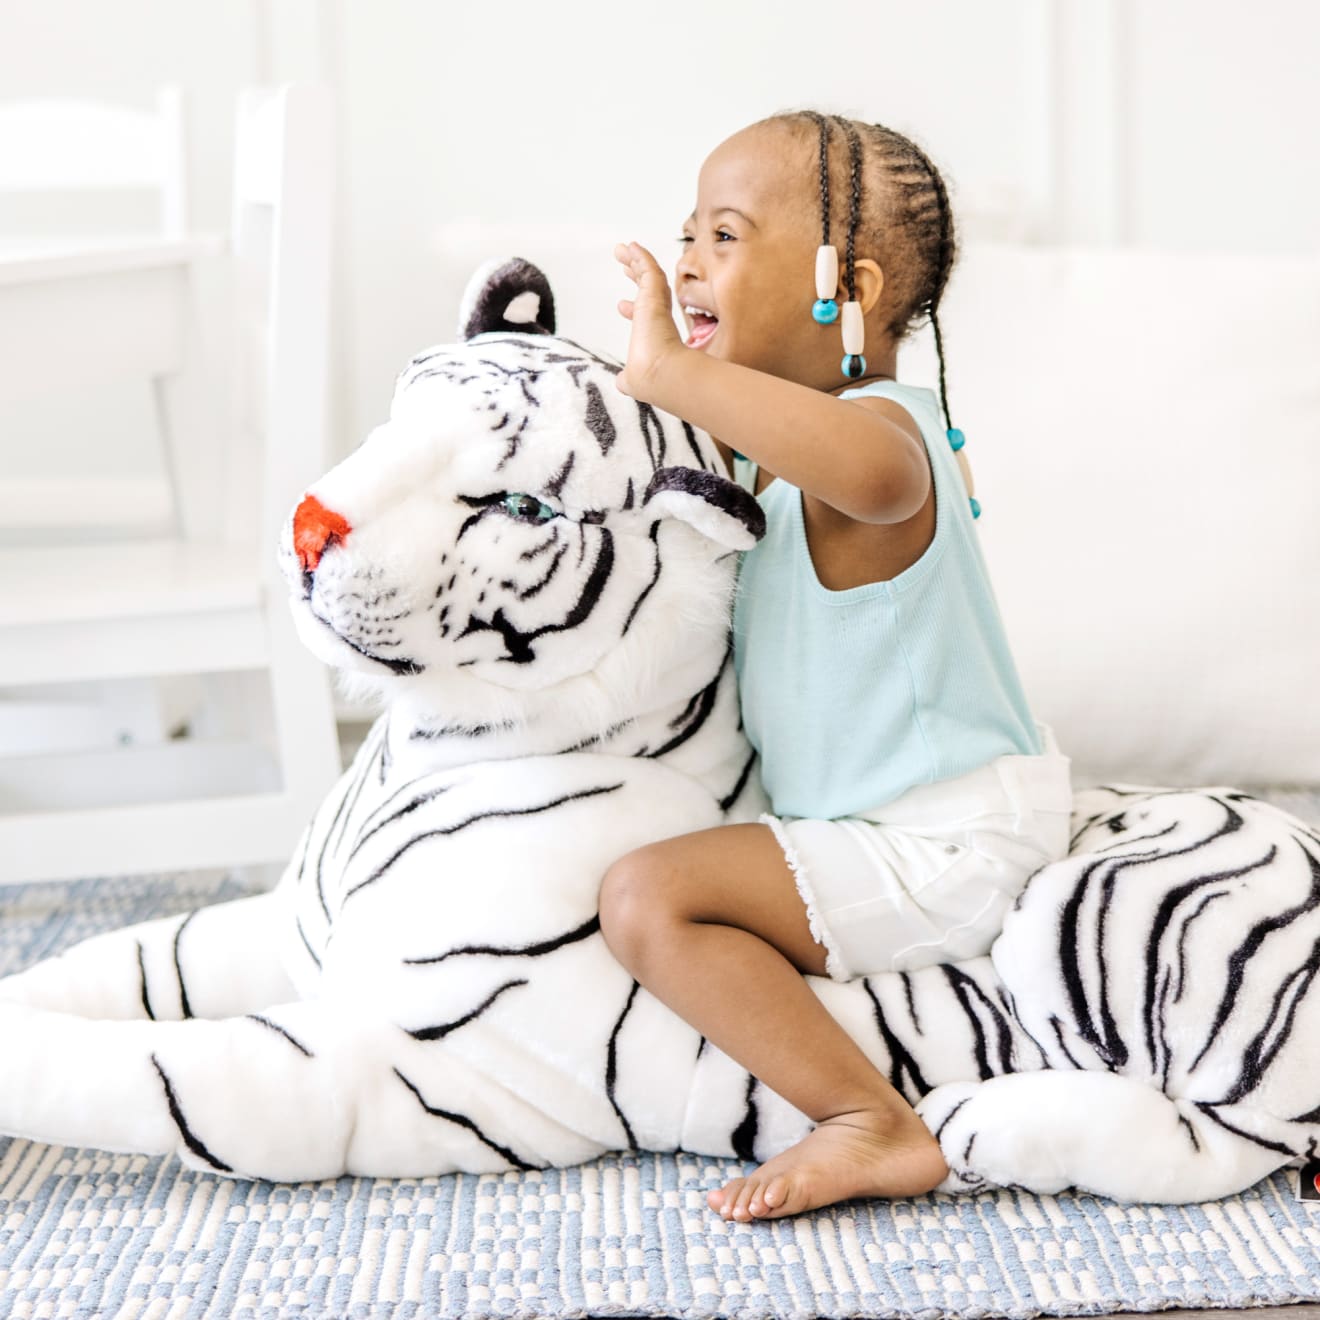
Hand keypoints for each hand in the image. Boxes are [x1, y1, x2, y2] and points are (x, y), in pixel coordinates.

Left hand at [614, 241, 684, 401]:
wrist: (658, 375)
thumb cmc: (648, 380)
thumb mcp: (634, 380)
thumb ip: (628, 379)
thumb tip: (621, 382)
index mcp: (656, 338)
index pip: (646, 319)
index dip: (633, 310)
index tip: (621, 306)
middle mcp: (659, 320)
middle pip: (648, 292)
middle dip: (636, 278)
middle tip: (625, 266)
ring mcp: (658, 306)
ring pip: (648, 276)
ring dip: (636, 261)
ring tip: (623, 249)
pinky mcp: (654, 294)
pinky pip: (648, 268)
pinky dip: (640, 256)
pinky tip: (630, 246)